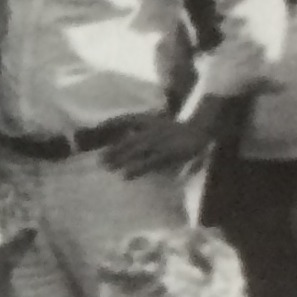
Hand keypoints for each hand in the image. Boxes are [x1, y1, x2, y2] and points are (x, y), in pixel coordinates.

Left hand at [101, 116, 215, 178]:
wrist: (199, 130)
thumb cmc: (176, 129)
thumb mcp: (156, 123)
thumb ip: (140, 127)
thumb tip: (123, 134)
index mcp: (149, 121)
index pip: (126, 120)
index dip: (111, 125)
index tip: (97, 131)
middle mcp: (151, 130)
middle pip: (128, 141)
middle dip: (113, 150)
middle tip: (100, 161)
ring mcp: (159, 142)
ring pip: (136, 151)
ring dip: (121, 159)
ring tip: (108, 168)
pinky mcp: (167, 154)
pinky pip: (149, 162)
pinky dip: (137, 168)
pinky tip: (126, 175)